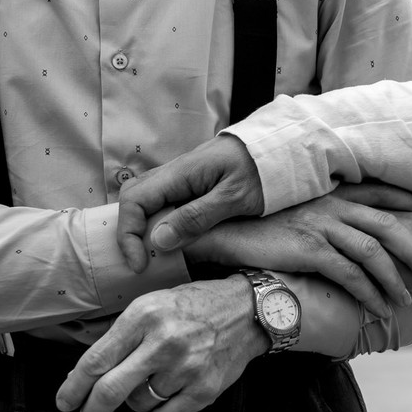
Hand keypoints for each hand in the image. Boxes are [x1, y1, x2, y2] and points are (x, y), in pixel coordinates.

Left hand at [55, 279, 266, 411]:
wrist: (247, 310)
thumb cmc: (195, 305)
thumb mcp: (153, 303)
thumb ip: (120, 335)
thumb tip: (84, 373)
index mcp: (145, 314)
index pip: (96, 360)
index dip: (73, 386)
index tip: (65, 400)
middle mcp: (164, 341)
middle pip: (110, 390)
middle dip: (90, 410)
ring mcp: (186, 368)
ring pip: (137, 404)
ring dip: (134, 401)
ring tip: (148, 384)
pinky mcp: (204, 389)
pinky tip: (159, 400)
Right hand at [118, 134, 263, 271]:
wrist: (282, 148)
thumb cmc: (263, 170)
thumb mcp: (234, 198)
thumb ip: (197, 217)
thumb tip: (158, 240)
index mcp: (180, 173)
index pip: (133, 201)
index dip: (129, 234)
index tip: (140, 263)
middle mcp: (175, 172)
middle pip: (132, 198)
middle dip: (129, 231)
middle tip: (142, 261)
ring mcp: (182, 176)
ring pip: (147, 199)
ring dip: (143, 227)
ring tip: (152, 255)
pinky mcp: (193, 182)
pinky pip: (165, 200)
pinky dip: (159, 220)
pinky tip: (172, 238)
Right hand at [186, 183, 411, 317]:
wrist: (220, 229)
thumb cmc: (255, 223)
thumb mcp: (294, 212)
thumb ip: (320, 218)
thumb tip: (340, 236)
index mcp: (330, 193)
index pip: (381, 192)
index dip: (411, 199)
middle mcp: (331, 205)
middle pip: (387, 225)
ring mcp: (321, 226)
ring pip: (373, 253)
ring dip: (394, 279)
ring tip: (407, 300)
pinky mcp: (309, 249)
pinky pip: (350, 275)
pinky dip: (370, 293)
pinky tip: (379, 309)